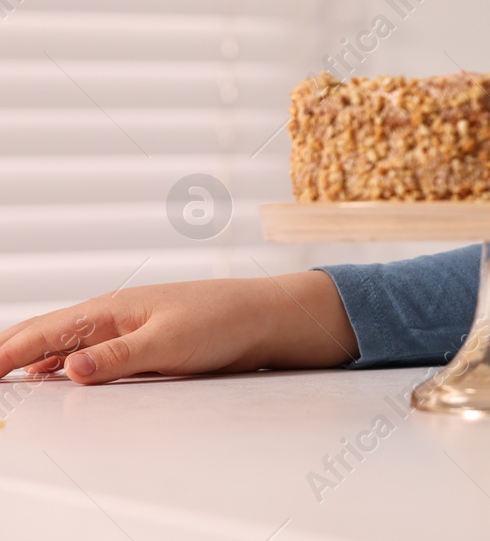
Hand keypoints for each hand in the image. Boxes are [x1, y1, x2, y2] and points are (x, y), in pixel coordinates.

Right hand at [0, 273, 357, 384]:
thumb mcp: (169, 343)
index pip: (39, 333)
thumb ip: (118, 357)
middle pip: (41, 334)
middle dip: (4, 351)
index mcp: (109, 310)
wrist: (265, 317)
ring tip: (0, 376)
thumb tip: (68, 369)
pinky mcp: (139, 344)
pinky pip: (86, 354)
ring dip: (26, 358)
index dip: (1, 354)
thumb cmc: (223, 320)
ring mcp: (122, 330)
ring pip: (59, 344)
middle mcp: (109, 318)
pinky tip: (47, 377)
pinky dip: (57, 364)